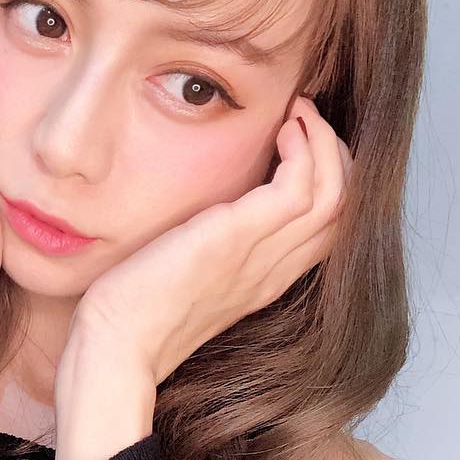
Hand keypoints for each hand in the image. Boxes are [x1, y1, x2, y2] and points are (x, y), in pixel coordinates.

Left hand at [69, 95, 353, 385]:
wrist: (115, 347)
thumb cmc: (132, 316)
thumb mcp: (182, 277)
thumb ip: (207, 251)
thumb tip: (200, 219)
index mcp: (263, 282)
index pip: (328, 229)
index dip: (329, 179)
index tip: (301, 141)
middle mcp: (273, 271)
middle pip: (344, 210)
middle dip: (338, 154)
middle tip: (306, 117)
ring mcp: (260, 257)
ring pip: (337, 195)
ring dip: (326, 143)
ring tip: (300, 113)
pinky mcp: (237, 238)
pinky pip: (301, 188)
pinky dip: (305, 149)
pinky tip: (283, 129)